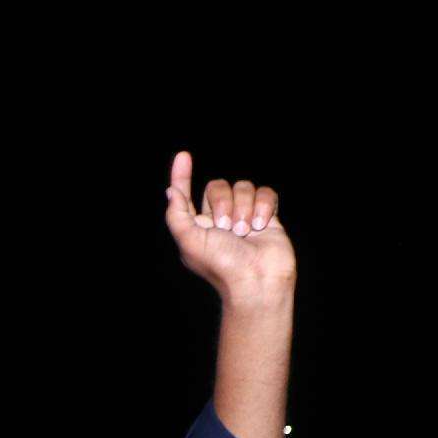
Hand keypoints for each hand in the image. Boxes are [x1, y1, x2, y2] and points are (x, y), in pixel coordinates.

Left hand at [164, 152, 294, 302]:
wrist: (257, 281)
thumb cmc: (221, 265)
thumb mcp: (189, 241)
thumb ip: (176, 215)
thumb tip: (170, 191)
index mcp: (196, 225)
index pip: (185, 194)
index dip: (182, 175)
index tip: (184, 156)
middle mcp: (218, 218)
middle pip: (217, 186)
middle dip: (224, 203)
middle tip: (227, 229)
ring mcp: (243, 215)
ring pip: (242, 187)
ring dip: (244, 207)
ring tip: (245, 232)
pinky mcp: (267, 215)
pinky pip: (265, 192)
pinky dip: (264, 206)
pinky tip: (262, 225)